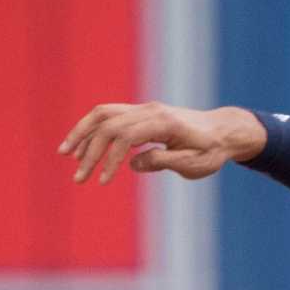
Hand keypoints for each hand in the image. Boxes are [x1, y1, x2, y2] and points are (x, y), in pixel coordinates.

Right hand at [58, 102, 265, 184]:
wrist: (223, 131)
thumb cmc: (211, 151)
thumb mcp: (194, 164)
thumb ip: (164, 162)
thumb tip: (132, 164)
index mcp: (163, 123)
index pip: (125, 137)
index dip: (110, 159)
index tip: (103, 181)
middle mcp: (150, 111)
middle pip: (108, 125)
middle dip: (89, 151)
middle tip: (78, 178)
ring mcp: (144, 109)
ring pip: (103, 114)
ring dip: (82, 133)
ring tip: (65, 154)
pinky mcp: (140, 113)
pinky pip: (109, 115)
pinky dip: (92, 128)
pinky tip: (83, 147)